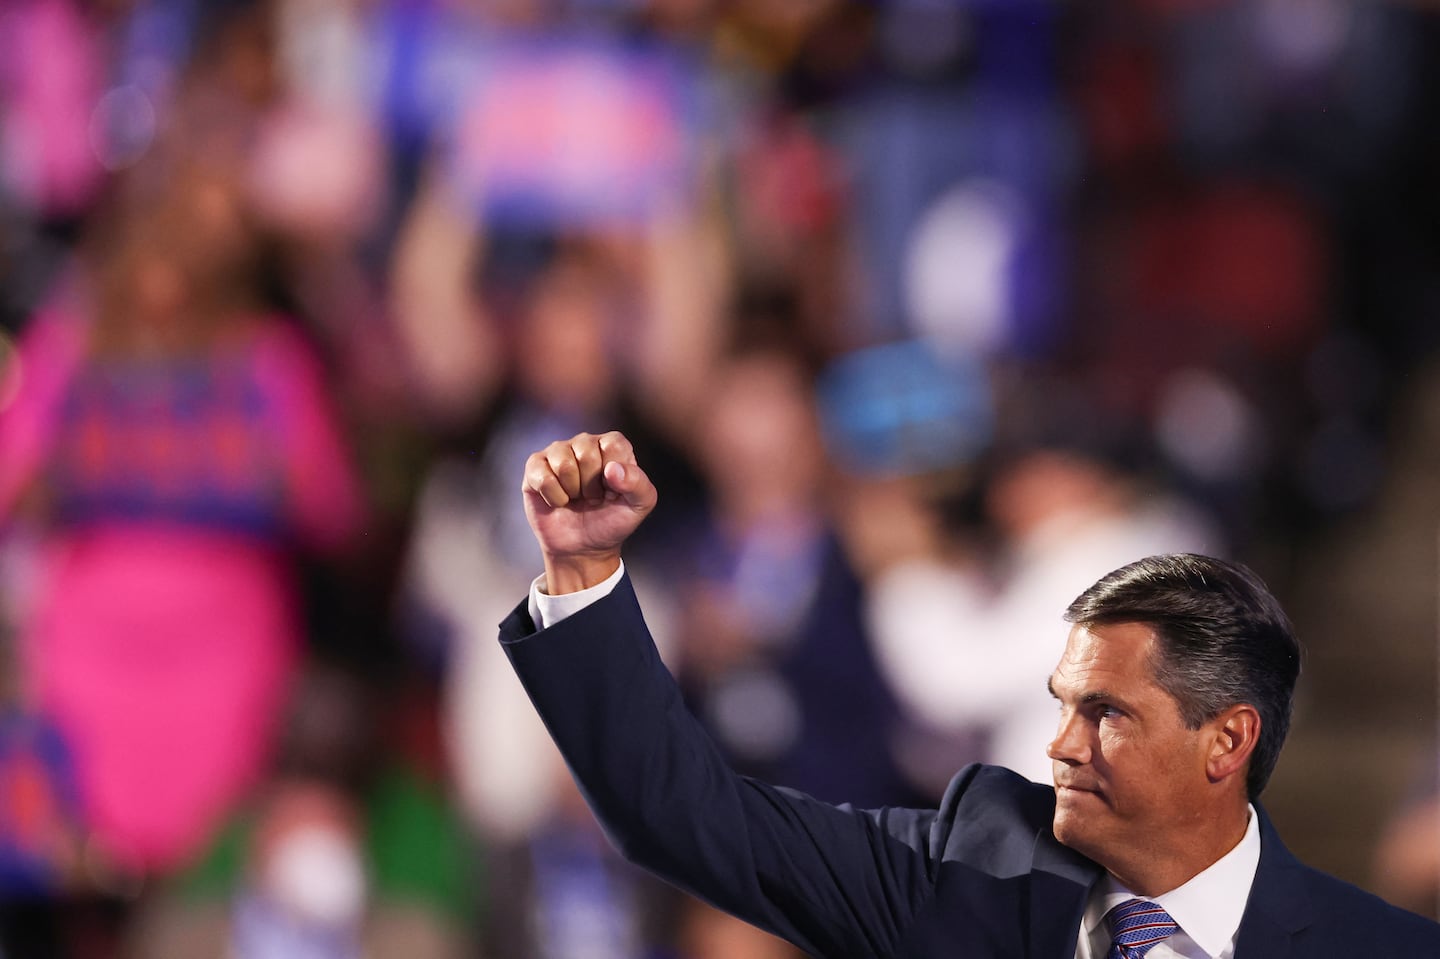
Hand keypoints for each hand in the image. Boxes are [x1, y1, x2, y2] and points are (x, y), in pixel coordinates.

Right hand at [522, 431, 656, 592]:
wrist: (583, 547)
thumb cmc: (613, 521)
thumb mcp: (640, 505)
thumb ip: (638, 483)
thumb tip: (612, 469)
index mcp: (612, 445)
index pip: (614, 445)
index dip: (614, 475)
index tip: (614, 491)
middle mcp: (584, 442)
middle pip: (586, 454)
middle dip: (591, 486)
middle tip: (592, 498)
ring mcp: (557, 452)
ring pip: (563, 464)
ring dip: (572, 492)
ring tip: (576, 498)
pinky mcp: (535, 467)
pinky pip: (542, 476)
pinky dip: (553, 497)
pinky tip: (559, 502)